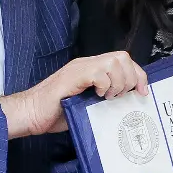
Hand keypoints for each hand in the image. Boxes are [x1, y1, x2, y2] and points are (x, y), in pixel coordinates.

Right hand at [1, 52, 148, 138]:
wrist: (30, 115)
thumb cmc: (54, 113)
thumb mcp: (87, 105)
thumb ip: (103, 99)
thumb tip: (126, 105)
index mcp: (91, 69)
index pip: (124, 61)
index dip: (138, 76)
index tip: (142, 93)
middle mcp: (86, 64)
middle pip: (123, 57)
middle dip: (130, 78)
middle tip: (120, 96)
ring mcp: (79, 68)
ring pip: (114, 61)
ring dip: (118, 82)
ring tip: (107, 97)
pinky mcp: (72, 76)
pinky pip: (99, 72)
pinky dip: (104, 85)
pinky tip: (96, 96)